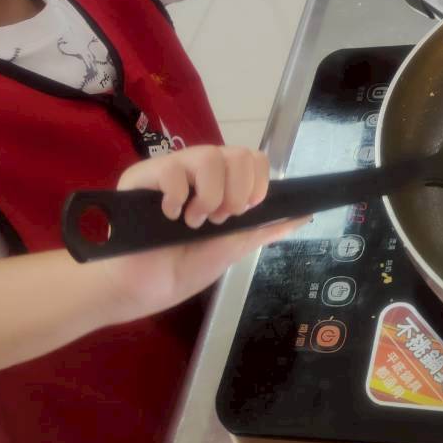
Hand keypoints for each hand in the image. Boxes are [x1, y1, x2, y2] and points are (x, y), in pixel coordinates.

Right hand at [103, 146, 300, 324]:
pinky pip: (172, 168)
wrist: (140, 290)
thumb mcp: (231, 249)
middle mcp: (199, 172)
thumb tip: (302, 215)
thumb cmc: (182, 268)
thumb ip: (263, 229)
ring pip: (208, 155)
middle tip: (218, 220)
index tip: (245, 212)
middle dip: (236, 193)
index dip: (257, 183)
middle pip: (236, 153)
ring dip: (209, 195)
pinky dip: (177, 196)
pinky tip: (170, 215)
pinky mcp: (143, 177)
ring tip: (193, 222)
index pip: (253, 159)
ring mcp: (172, 171)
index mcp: (221, 185)